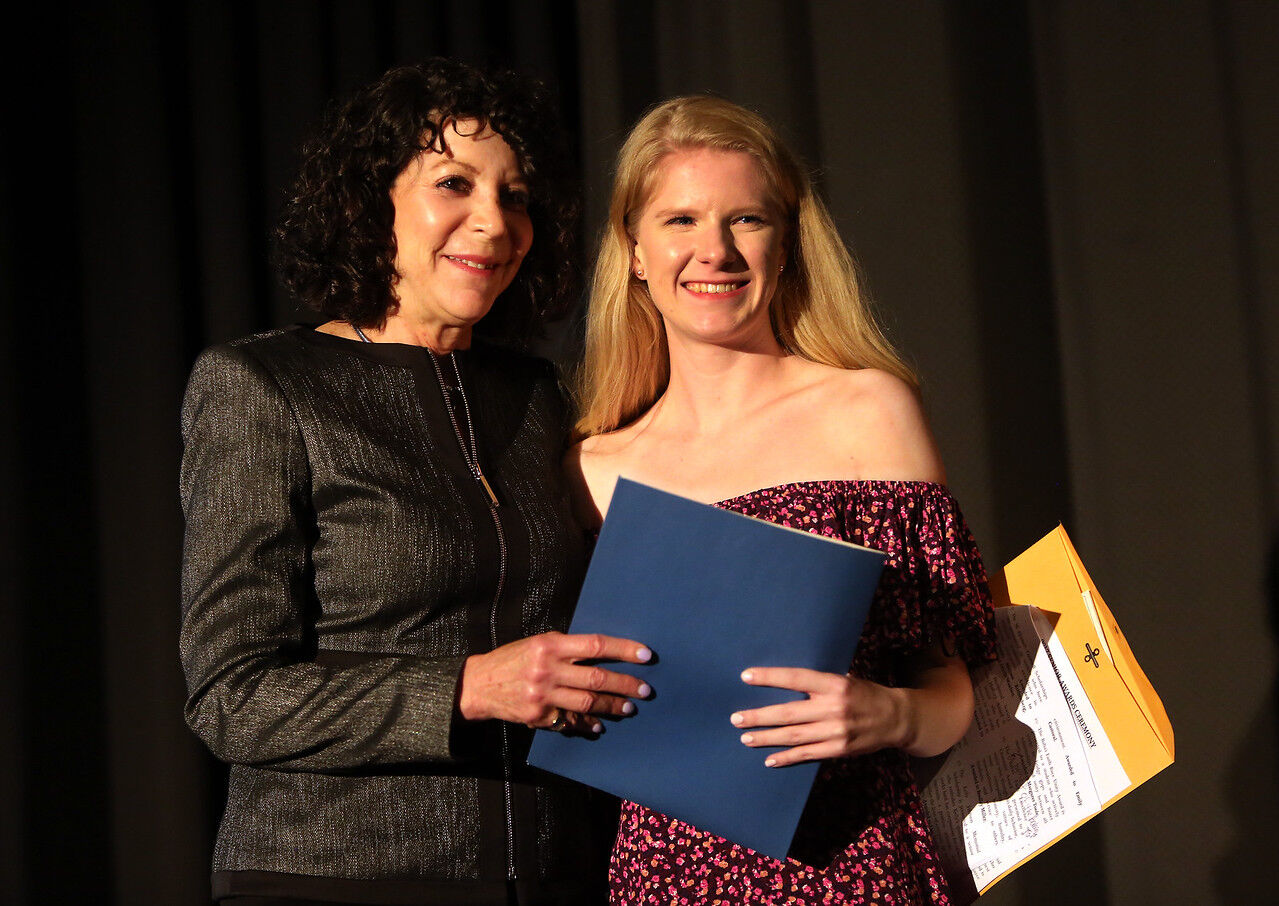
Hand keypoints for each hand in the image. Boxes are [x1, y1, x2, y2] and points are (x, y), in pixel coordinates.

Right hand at [458, 632, 651, 730]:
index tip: (646, 655)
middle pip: (596, 678)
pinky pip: (570, 722)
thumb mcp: (538, 643)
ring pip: (587, 703)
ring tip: (629, 707)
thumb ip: (567, 647)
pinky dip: (587, 724)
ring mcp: (543, 696)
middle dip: (625, 684)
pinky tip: (599, 724)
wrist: (479, 685)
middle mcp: (547, 670)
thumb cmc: (514, 658)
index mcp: (550, 645)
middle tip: (645, 689)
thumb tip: (604, 652)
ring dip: (612, 706)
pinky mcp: (538, 717)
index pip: (595, 645)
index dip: (624, 650)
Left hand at [731, 667, 907, 766]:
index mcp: (834, 684)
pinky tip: (770, 759)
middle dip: (759, 716)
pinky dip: (787, 757)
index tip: (746, 676)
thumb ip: (818, 684)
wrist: (895, 718)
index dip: (770, 677)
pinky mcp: (838, 749)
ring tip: (746, 737)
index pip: (795, 678)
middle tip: (736, 718)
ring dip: (767, 738)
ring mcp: (836, 731)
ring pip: (793, 736)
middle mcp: (834, 707)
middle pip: (788, 713)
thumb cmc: (864, 694)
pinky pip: (807, 754)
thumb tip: (783, 681)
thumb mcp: (844, 679)